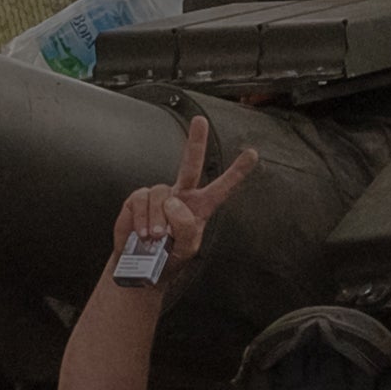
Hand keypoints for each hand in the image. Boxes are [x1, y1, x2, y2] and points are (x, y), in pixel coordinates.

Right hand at [106, 112, 256, 285]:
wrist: (140, 268)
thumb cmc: (168, 259)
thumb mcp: (187, 249)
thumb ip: (187, 227)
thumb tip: (174, 201)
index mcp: (200, 208)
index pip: (221, 188)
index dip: (237, 172)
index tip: (252, 154)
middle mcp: (180, 196)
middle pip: (190, 164)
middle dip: (196, 141)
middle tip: (200, 121)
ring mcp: (159, 196)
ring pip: (161, 194)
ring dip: (157, 219)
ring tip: (156, 237)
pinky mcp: (138, 199)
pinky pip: (141, 200)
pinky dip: (142, 218)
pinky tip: (143, 232)